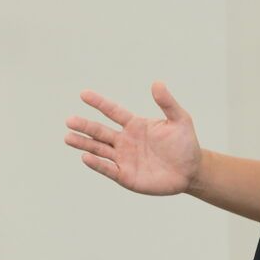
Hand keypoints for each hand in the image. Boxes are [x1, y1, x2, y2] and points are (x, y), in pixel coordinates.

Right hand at [65, 82, 200, 196]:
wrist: (190, 171)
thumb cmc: (185, 144)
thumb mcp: (180, 120)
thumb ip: (167, 103)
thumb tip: (157, 83)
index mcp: (135, 125)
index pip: (113, 111)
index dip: (99, 103)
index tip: (83, 94)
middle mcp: (125, 141)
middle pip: (100, 131)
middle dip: (85, 126)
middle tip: (69, 120)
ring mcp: (124, 158)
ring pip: (99, 149)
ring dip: (84, 144)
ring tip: (68, 137)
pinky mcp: (126, 176)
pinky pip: (108, 169)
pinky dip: (97, 164)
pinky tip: (85, 157)